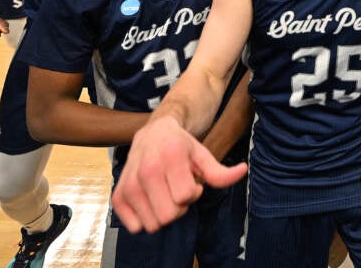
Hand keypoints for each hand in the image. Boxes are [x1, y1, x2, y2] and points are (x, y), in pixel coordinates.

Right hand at [111, 116, 247, 233]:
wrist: (153, 134)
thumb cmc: (181, 146)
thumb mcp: (202, 155)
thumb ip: (220, 171)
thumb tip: (242, 170)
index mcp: (170, 157)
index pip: (185, 197)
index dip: (193, 193)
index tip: (191, 181)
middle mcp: (146, 170)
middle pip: (168, 216)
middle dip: (179, 207)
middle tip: (177, 189)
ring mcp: (129, 183)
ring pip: (152, 224)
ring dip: (162, 213)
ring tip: (165, 192)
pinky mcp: (118, 195)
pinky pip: (134, 226)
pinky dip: (145, 218)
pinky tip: (150, 199)